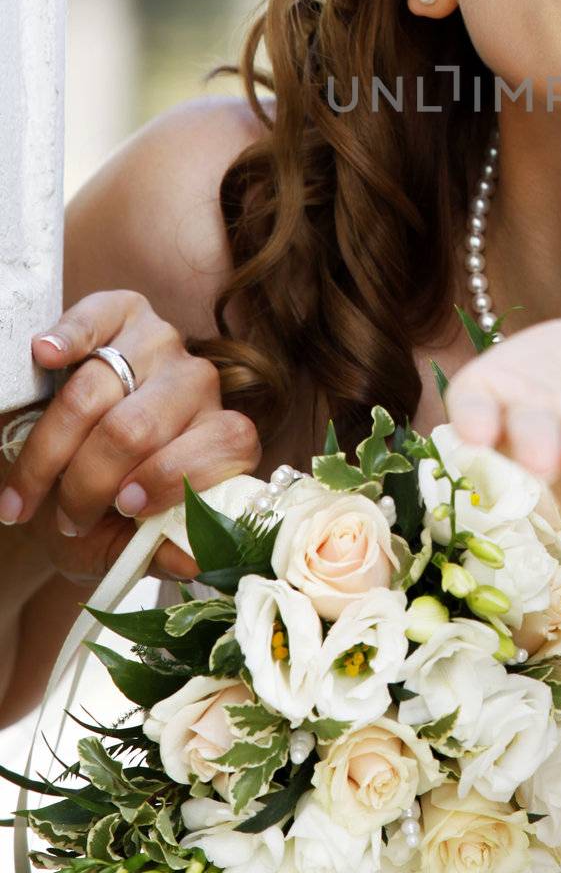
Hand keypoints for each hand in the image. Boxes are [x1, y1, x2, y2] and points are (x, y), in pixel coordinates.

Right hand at [0, 289, 261, 584]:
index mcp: (221, 435)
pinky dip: (68, 336)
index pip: (222, 446)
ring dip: (51, 448)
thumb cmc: (100, 508)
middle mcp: (198, 383)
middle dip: (89, 480)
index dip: (168, 480)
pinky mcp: (122, 312)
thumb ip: (160, 549)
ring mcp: (161, 342)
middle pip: (139, 428)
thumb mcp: (127, 541)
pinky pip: (95, 319)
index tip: (125, 509)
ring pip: (98, 390)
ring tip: (27, 492)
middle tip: (65, 515)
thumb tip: (195, 560)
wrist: (58, 473)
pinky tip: (45, 354)